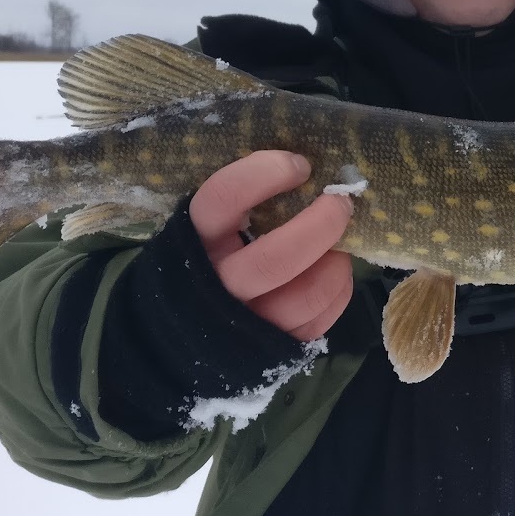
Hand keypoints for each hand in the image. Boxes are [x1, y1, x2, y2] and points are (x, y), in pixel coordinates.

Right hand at [189, 150, 354, 340]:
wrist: (174, 334)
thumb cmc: (203, 261)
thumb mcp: (204, 230)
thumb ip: (241, 206)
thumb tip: (306, 172)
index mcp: (190, 241)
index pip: (223, 199)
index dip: (264, 175)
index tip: (299, 165)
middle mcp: (215, 286)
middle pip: (274, 259)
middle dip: (319, 226)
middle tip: (340, 203)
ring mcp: (244, 324)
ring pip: (304, 296)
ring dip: (334, 263)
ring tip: (338, 245)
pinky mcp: (273, 350)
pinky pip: (317, 322)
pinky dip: (336, 291)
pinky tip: (333, 272)